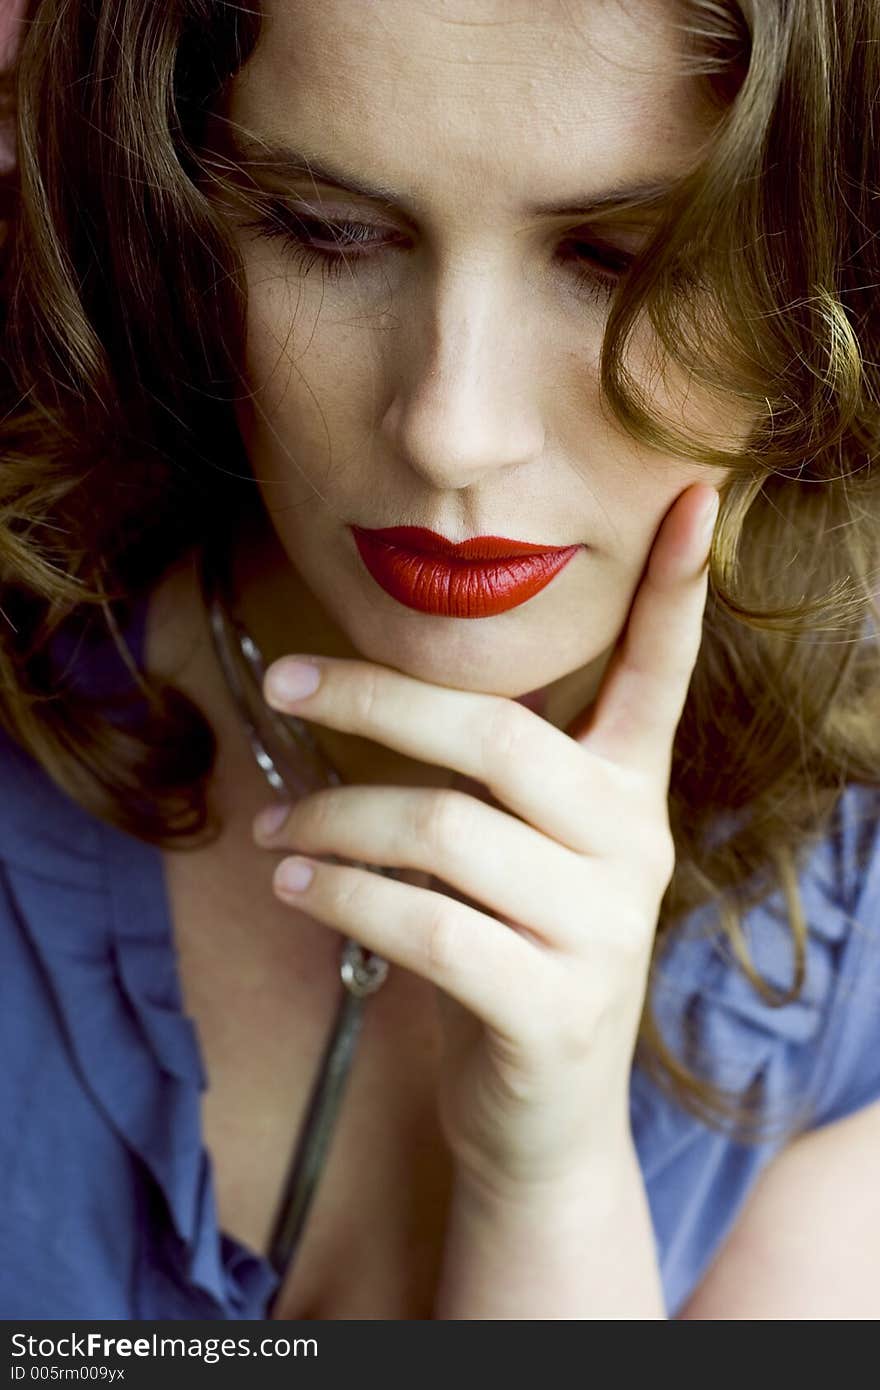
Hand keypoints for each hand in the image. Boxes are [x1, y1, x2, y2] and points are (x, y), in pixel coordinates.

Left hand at [252, 483, 719, 1197]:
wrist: (542, 1114)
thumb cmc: (513, 951)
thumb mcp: (524, 855)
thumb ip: (491, 777)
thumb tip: (368, 683)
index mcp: (629, 793)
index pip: (662, 675)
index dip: (678, 590)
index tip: (693, 497)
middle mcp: (632, 848)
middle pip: (500, 738)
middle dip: (378, 699)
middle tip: (286, 682)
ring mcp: (602, 932)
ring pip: (443, 832)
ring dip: (333, 819)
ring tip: (272, 826)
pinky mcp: (553, 1008)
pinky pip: (426, 926)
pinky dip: (343, 897)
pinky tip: (296, 883)